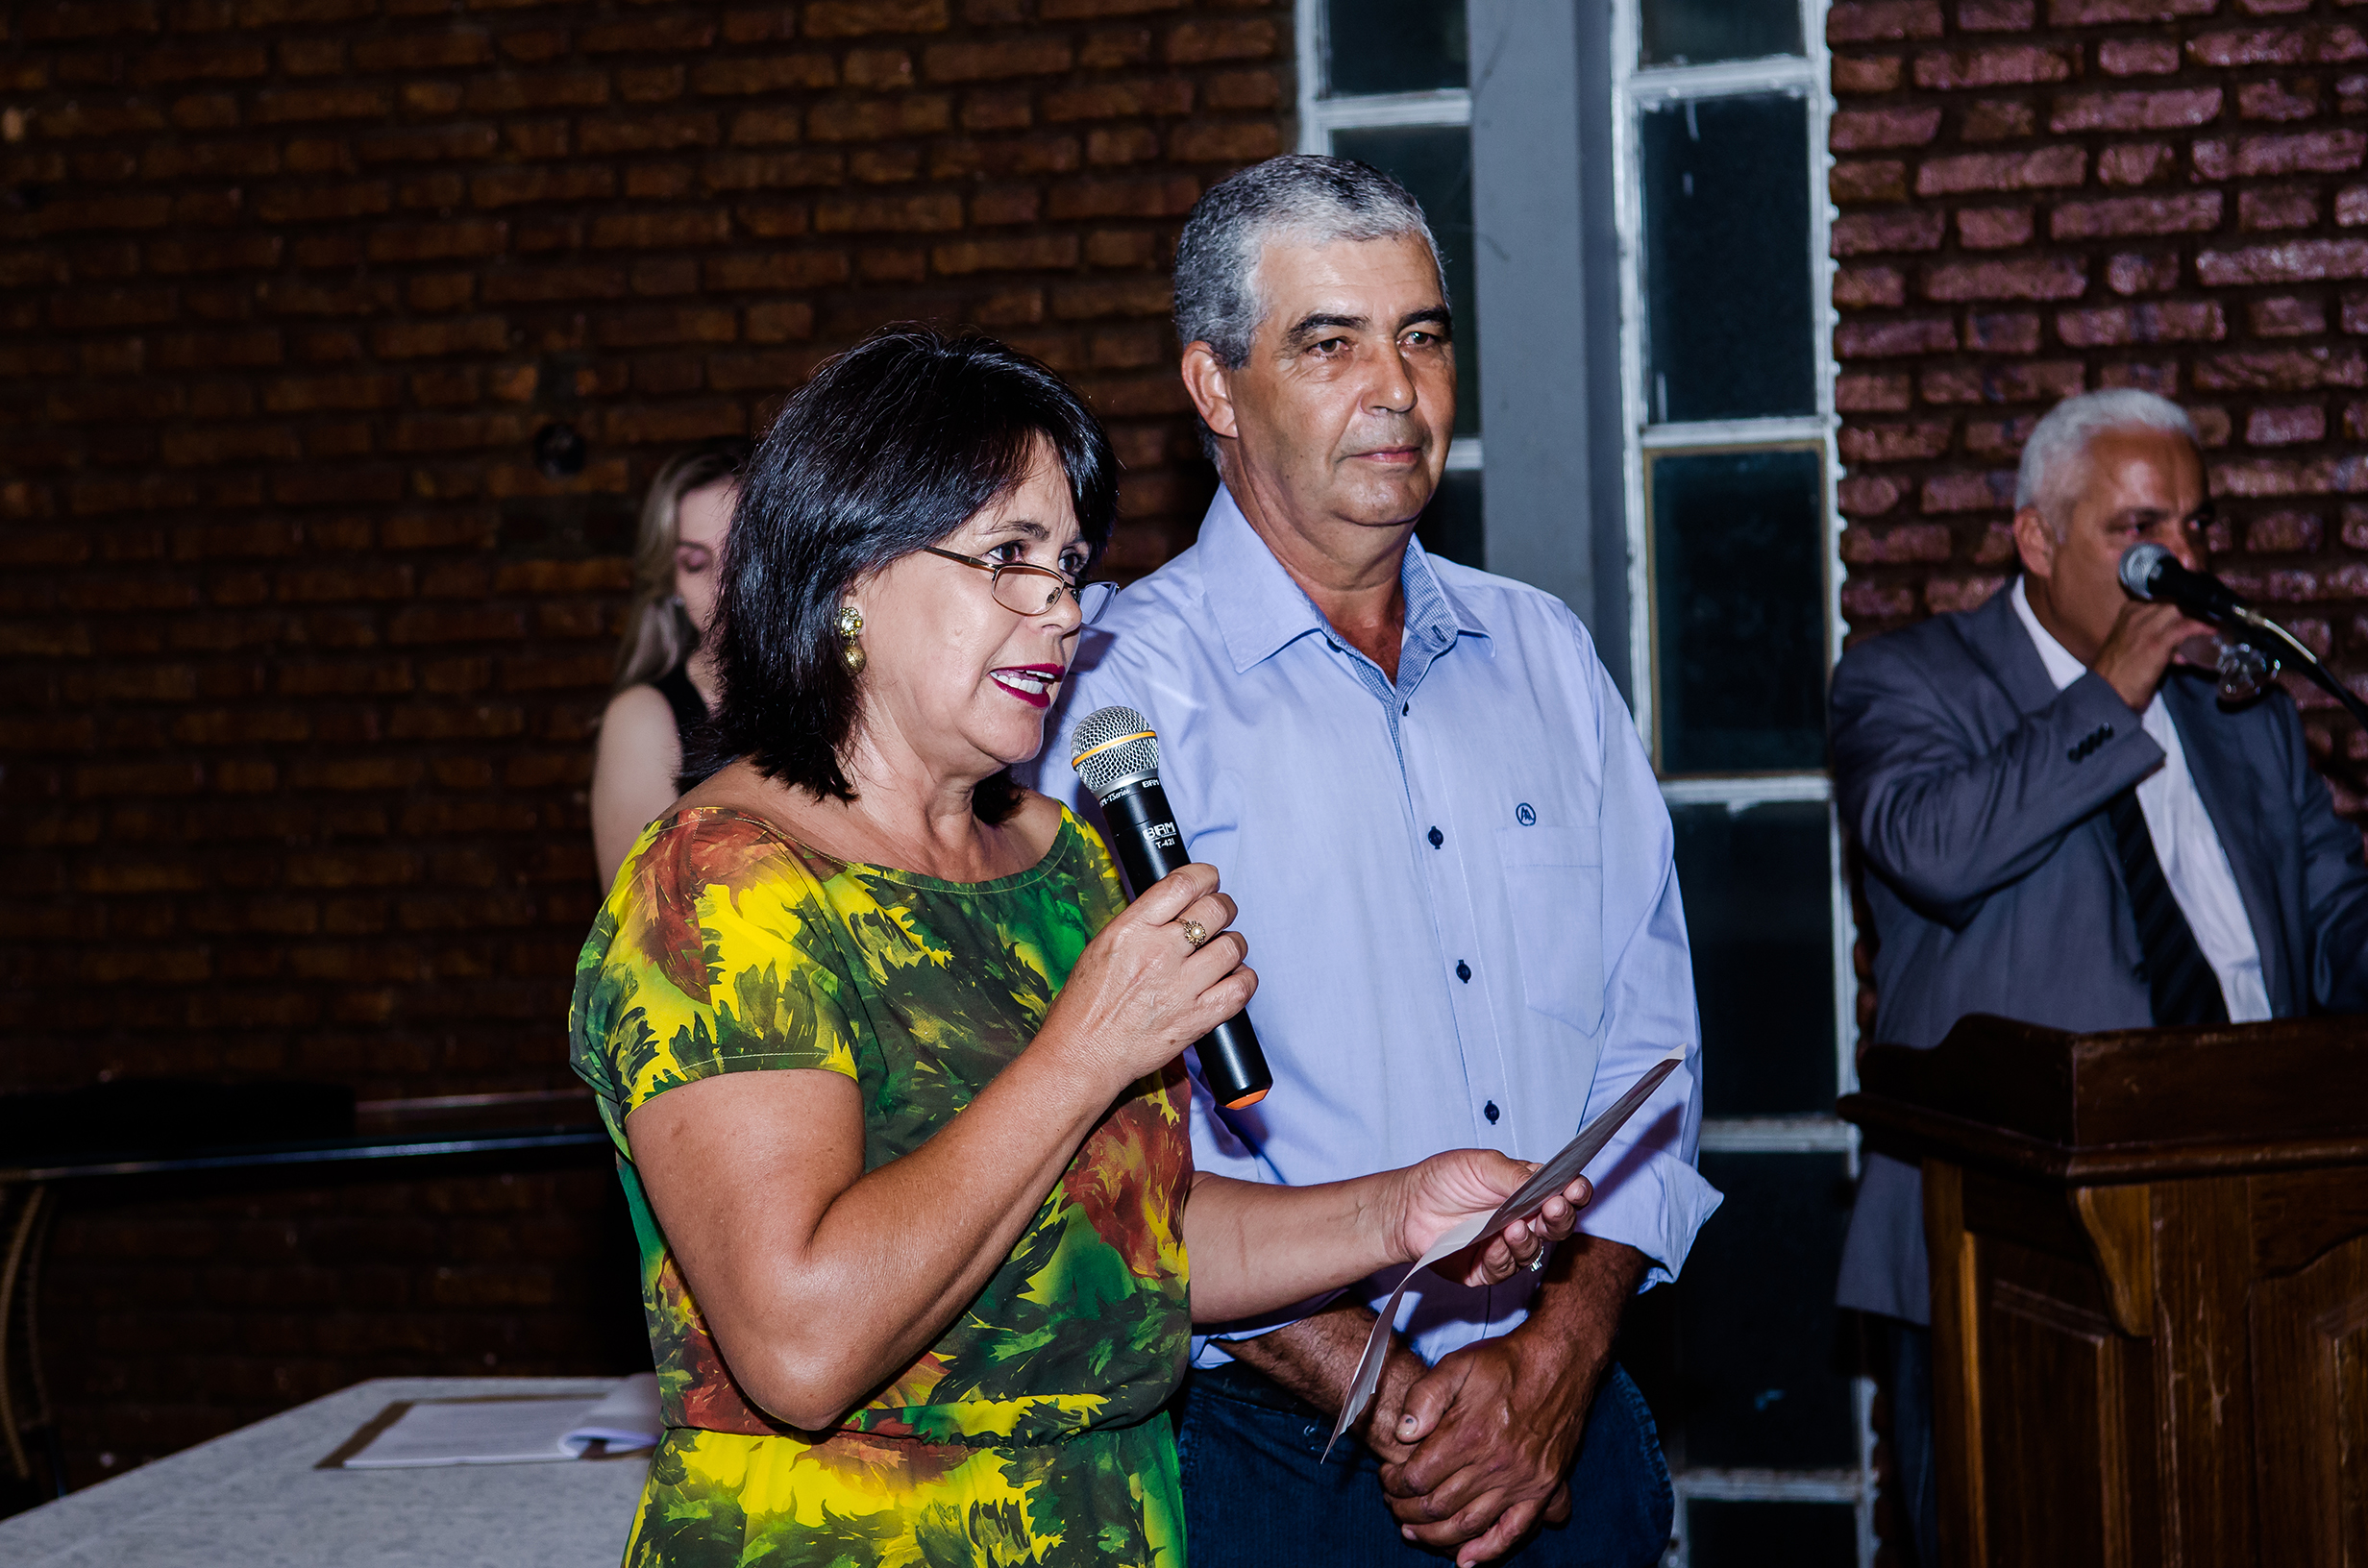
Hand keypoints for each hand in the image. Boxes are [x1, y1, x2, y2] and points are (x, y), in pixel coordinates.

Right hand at [1037, 862, 1254, 1088]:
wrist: (1083, 1055)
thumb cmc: (1085, 1006)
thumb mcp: (1102, 947)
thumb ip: (1140, 924)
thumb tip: (1175, 906)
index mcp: (1130, 931)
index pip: (1182, 885)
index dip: (1205, 877)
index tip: (1209, 881)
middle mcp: (1158, 954)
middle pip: (1215, 910)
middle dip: (1224, 907)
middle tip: (1221, 914)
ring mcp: (1180, 987)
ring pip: (1233, 946)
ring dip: (1234, 944)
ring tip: (1224, 950)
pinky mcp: (1197, 1018)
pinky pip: (1241, 987)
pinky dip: (1243, 979)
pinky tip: (1232, 978)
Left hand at [1381, 1335, 1590, 1566]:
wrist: (1558, 1363)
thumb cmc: (1504, 1362)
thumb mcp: (1457, 1364)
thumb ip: (1424, 1397)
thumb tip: (1402, 1433)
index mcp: (1468, 1435)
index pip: (1417, 1477)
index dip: (1394, 1483)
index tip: (1386, 1478)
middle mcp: (1494, 1465)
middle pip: (1437, 1506)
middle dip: (1407, 1510)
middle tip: (1393, 1504)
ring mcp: (1520, 1481)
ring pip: (1467, 1524)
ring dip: (1434, 1536)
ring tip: (1413, 1531)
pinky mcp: (1541, 1489)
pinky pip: (1513, 1531)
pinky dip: (1488, 1551)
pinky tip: (1464, 1559)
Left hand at [1389, 1149, 1591, 1286]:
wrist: (1406, 1207)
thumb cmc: (1442, 1179)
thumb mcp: (1480, 1164)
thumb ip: (1515, 1174)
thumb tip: (1545, 1183)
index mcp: (1527, 1189)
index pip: (1562, 1191)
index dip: (1574, 1192)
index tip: (1575, 1189)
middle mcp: (1523, 1218)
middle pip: (1557, 1225)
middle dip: (1560, 1218)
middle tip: (1553, 1209)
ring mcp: (1507, 1245)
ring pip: (1534, 1251)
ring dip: (1527, 1240)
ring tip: (1512, 1227)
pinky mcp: (1488, 1268)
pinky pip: (1506, 1269)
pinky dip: (1502, 1257)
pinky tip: (1492, 1245)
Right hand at [2092, 598, 2217, 711]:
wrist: (2106, 693)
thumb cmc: (2119, 674)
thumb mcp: (2132, 646)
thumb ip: (2153, 637)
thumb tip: (2181, 644)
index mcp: (2129, 611)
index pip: (2163, 594)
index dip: (2185, 597)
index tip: (2201, 603)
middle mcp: (2136, 614)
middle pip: (2174, 598)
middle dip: (2197, 603)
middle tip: (2216, 610)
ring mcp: (2145, 627)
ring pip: (2181, 608)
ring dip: (2203, 613)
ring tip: (2218, 619)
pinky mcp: (2156, 642)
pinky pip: (2186, 626)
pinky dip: (2202, 627)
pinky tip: (2214, 630)